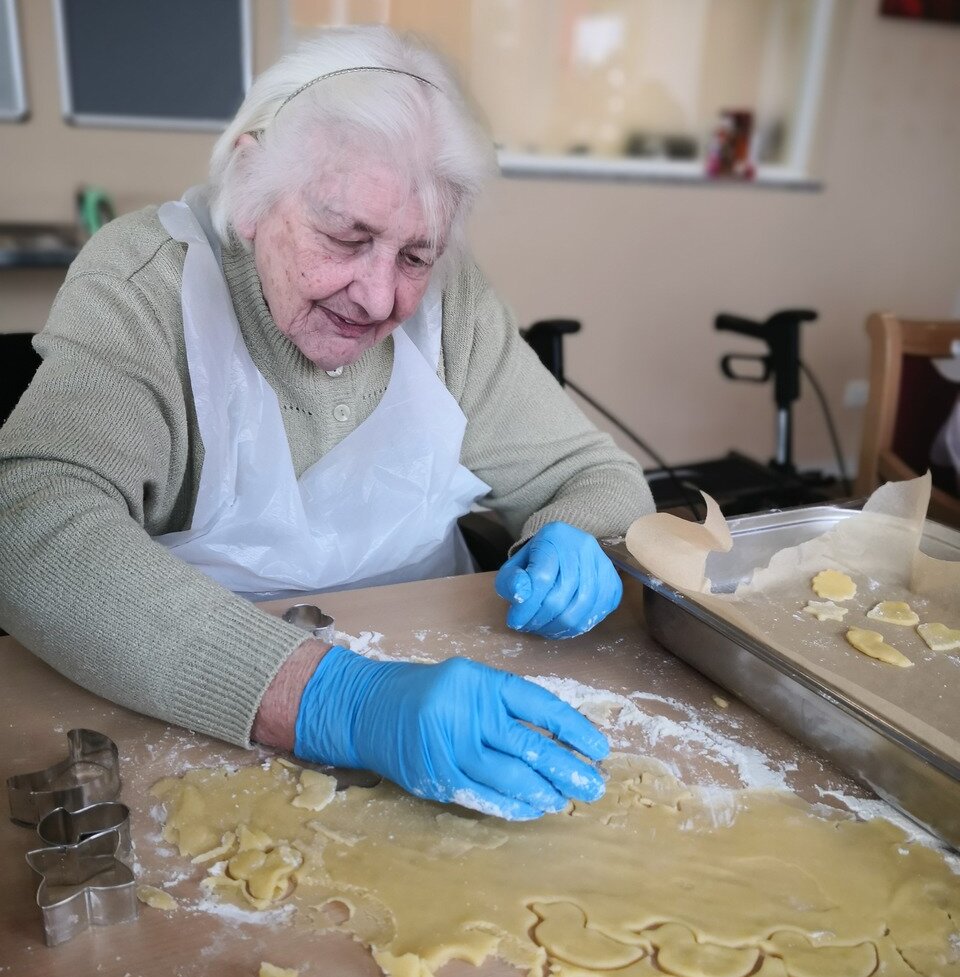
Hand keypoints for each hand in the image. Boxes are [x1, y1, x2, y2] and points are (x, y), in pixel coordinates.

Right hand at [294, 646, 608, 819]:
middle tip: (594, 786)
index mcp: (482, 683)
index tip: (599, 749)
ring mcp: (451, 747)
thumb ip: (507, 706)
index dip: (573, 729)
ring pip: (509, 777)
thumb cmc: (430, 692)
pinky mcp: (437, 776)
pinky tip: (533, 809)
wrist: (369, 708)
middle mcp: (468, 713)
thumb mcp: (470, 682)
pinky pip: (484, 796)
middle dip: (567, 769)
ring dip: (543, 793)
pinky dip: (512, 806)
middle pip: (529, 747)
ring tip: (567, 800)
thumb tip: (560, 741)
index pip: (539, 706)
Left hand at [495, 521, 621, 637]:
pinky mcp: (614, 581)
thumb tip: (520, 596)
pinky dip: (579, 625)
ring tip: (544, 629)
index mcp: (554, 537)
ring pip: (582, 606)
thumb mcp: (515, 566)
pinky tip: (563, 626)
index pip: (541, 578)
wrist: (564, 550)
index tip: (515, 621)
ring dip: (559, 626)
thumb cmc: (537, 560)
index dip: (527, 606)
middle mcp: (583, 546)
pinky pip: (599, 610)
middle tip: (528, 627)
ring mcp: (603, 563)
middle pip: (562, 594)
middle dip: (541, 619)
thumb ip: (511, 581)